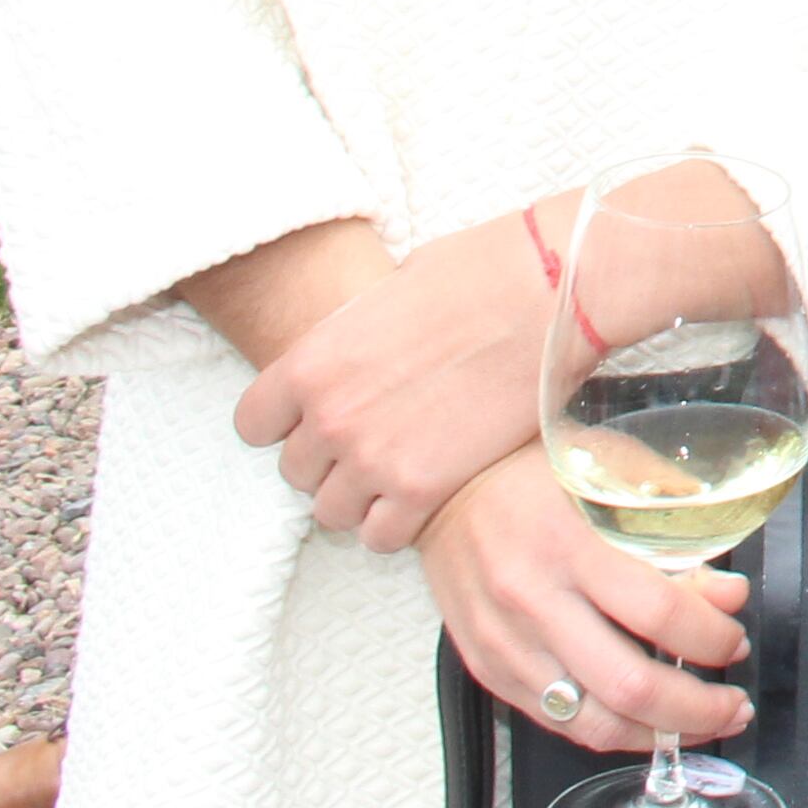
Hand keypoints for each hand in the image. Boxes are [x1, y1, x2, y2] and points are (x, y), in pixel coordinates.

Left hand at [232, 213, 562, 548]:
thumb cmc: (484, 271)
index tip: (317, 420)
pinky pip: (381, 536)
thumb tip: (368, 352)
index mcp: (312, 361)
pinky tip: (424, 495)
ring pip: (331, 511)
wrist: (554, 291)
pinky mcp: (424, 489)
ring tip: (399, 473)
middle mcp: (331, 416)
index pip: (253, 424)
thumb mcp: (394, 290)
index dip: (286, 424)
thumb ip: (360, 338)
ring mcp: (375, 458)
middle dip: (330, 459)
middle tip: (374, 442)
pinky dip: (397, 523)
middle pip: (296, 471)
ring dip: (360, 496)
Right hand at [417, 454, 753, 756]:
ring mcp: (505, 642)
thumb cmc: (536, 471)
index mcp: (571, 543)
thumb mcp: (615, 476)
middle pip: (629, 685)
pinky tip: (640, 723)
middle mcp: (533, 600)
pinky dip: (606, 730)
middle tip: (732, 706)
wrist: (444, 486)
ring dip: (656, 735)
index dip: (712, 638)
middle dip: (696, 709)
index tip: (734, 642)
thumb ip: (675, 535)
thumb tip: (727, 597)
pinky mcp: (487, 668)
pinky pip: (554, 720)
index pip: (660, 613)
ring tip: (696, 726)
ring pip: (591, 721)